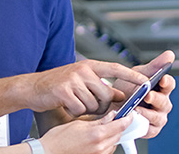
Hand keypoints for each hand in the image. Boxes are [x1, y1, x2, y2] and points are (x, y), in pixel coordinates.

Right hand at [27, 60, 147, 117]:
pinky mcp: (63, 91)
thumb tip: (119, 96)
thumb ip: (100, 87)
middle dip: (101, 106)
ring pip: (94, 104)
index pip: (116, 68)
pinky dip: (74, 112)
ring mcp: (72, 79)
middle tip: (89, 105)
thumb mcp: (81, 81)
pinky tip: (66, 106)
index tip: (146, 82)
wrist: (32, 88)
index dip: (132, 76)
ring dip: (86, 109)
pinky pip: (79, 108)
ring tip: (74, 103)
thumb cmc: (57, 86)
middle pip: (106, 94)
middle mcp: (82, 70)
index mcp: (89, 66)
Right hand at [39, 111, 130, 153]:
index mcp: (97, 135)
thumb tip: (111, 115)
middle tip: (117, 117)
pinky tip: (99, 137)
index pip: (120, 125)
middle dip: (119, 126)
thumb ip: (98, 120)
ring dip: (113, 134)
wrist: (49, 152)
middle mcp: (100, 147)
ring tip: (105, 127)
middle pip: (119, 134)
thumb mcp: (78, 123)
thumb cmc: (58, 138)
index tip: (130, 113)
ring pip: (114, 143)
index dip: (127, 118)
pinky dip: (107, 142)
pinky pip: (108, 150)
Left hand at [112, 50, 175, 137]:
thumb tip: (170, 54)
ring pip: (158, 117)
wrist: (111, 104)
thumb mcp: (137, 74)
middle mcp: (161, 104)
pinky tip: (134, 120)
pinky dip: (142, 125)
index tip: (162, 79)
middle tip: (147, 95)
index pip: (169, 84)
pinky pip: (149, 129)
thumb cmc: (127, 88)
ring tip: (137, 109)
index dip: (167, 82)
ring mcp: (157, 117)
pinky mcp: (150, 130)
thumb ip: (154, 66)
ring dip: (148, 113)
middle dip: (156, 99)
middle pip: (164, 102)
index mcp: (161, 89)